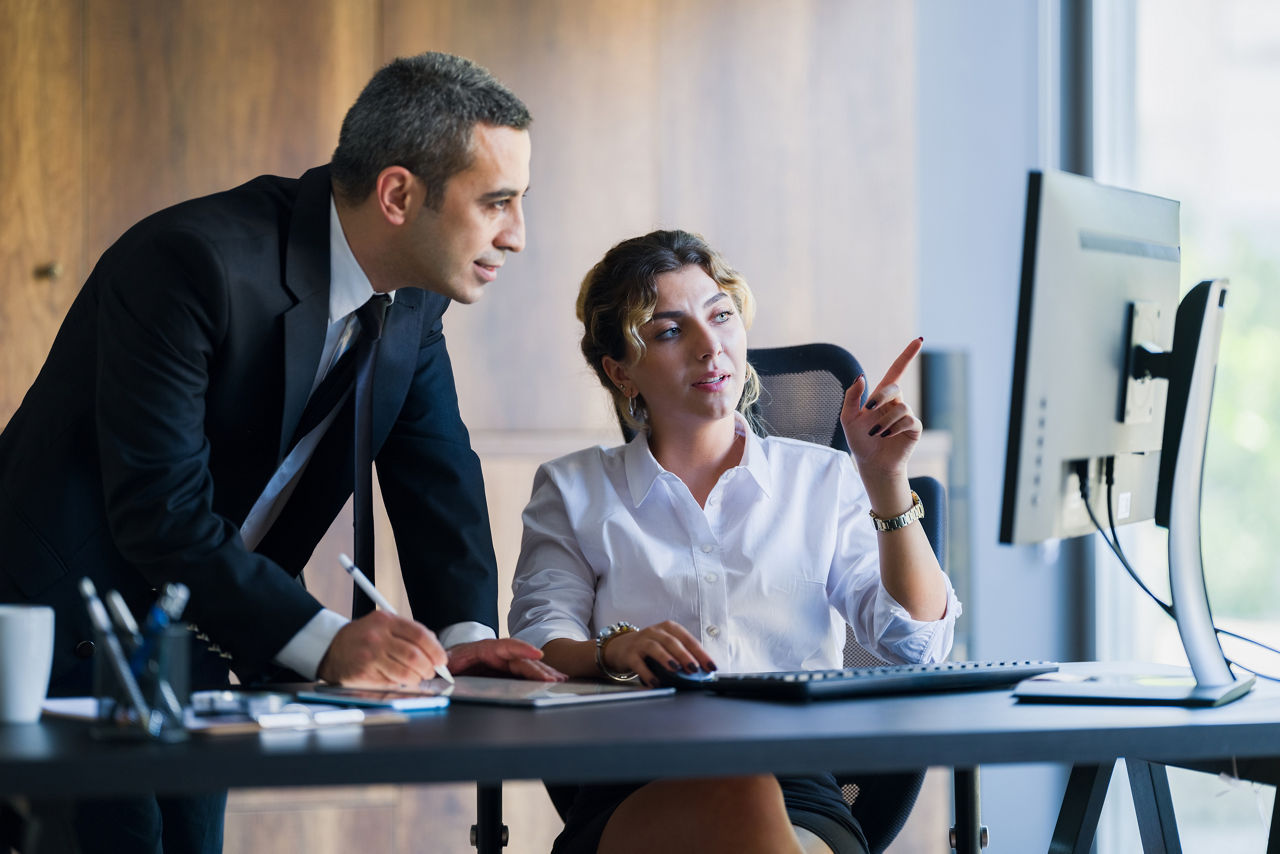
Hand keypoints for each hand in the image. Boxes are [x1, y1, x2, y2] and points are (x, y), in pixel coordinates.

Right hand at [317, 611, 445, 686]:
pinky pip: (391, 682)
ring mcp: (370, 656)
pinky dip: (402, 684)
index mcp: (386, 620)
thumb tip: (434, 649)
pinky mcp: (364, 673)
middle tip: (431, 672)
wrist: (330, 648)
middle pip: (414, 655)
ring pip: (405, 672)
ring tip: (418, 677)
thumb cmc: (362, 637)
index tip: (441, 659)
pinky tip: (402, 681)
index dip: (435, 650)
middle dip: (429, 667)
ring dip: (417, 678)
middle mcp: (378, 637)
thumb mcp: (383, 624)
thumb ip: (408, 632)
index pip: (420, 635)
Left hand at [447, 638, 567, 681]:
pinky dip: (536, 677)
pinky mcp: (504, 672)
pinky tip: (550, 681)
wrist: (442, 662)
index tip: (536, 654)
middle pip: (520, 660)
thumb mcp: (442, 665)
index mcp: (482, 649)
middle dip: (538, 668)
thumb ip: (444, 671)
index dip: (522, 649)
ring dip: (542, 673)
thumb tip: (443, 675)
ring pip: (525, 666)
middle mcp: (496, 654)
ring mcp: (502, 663)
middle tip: (553, 679)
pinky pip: (522, 674)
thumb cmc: (443, 662)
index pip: (505, 646)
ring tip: (559, 679)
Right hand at [603, 621, 715, 687]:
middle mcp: (655, 632)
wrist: (621, 647)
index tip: (711, 666)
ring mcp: (641, 642)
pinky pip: (638, 663)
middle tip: (695, 669)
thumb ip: (682, 656)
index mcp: (669, 628)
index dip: (701, 653)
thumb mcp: (667, 646)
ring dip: (666, 659)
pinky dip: (647, 673)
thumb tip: (701, 673)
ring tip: (675, 670)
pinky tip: (655, 682)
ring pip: (655, 647)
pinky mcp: (629, 654)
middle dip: (685, 655)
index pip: (688, 639)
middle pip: (672, 642)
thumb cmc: (651, 648)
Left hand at [841, 337, 923, 480]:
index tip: (920, 340)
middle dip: (881, 396)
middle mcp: (896, 403)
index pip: (897, 370)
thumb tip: (861, 377)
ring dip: (884, 420)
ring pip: (900, 407)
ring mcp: (906, 415)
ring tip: (875, 433)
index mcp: (881, 396)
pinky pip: (908, 420)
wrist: (871, 463)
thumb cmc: (859, 440)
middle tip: (869, 409)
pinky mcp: (914, 428)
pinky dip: (895, 427)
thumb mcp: (848, 417)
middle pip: (894, 387)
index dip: (907, 355)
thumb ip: (851, 396)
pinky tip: (886, 435)